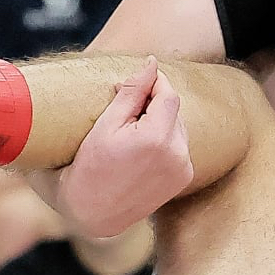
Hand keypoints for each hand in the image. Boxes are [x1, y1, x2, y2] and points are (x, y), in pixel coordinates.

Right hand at [56, 59, 192, 237]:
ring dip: (161, 122)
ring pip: (179, 127)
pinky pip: (179, 147)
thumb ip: (133, 91)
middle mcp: (177, 154)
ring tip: (131, 136)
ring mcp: (183, 169)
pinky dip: (165, 142)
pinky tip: (141, 152)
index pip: (168, 94)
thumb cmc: (90, 166)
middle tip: (125, 114)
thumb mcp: (106, 124)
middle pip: (175, 110)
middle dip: (154, 104)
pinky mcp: (183, 179)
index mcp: (158, 138)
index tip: (136, 83)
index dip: (154, 83)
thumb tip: (152, 63)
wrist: (92, 212)